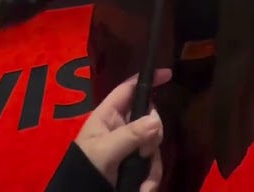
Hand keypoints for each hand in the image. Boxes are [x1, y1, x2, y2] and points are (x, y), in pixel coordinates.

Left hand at [73, 69, 171, 190]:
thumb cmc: (85, 169)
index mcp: (108, 116)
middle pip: (149, 118)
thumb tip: (156, 121)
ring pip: (154, 144)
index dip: (146, 79)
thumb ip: (130, 135)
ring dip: (151, 165)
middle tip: (144, 152)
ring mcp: (130, 148)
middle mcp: (121, 129)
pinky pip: (153, 165)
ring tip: (141, 183)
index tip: (168, 74)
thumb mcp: (104, 151)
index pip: (128, 90)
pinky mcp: (135, 167)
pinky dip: (151, 179)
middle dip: (152, 136)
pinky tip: (142, 190)